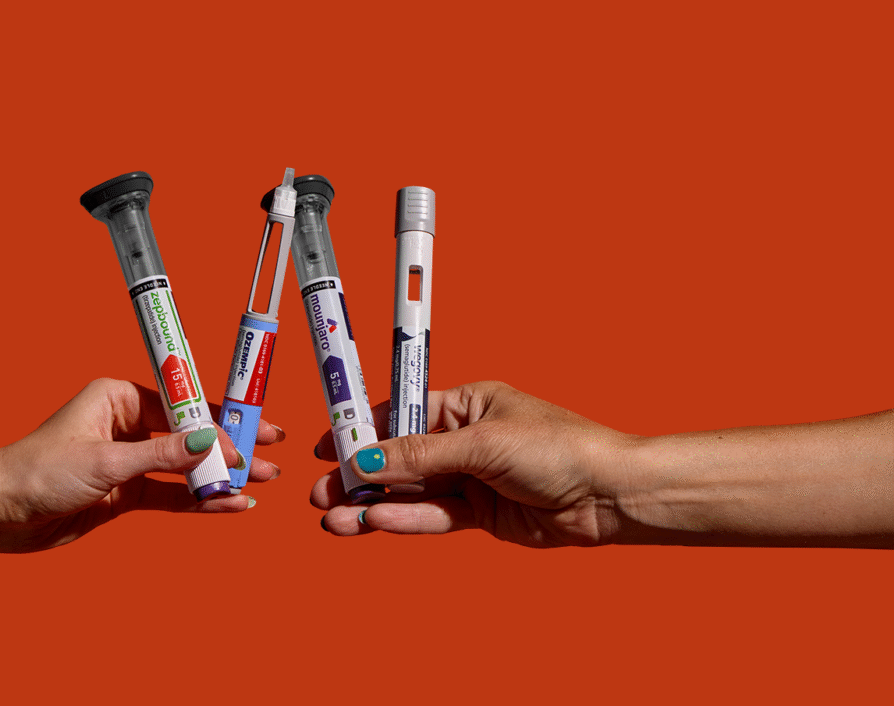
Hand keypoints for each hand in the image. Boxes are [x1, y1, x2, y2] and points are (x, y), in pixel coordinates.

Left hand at [0, 378, 282, 553]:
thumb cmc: (39, 471)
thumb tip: (210, 441)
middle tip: (271, 454)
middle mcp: (127, 424)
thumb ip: (163, 455)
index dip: (221, 418)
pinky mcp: (126, 493)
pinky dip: (198, 501)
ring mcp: (129, 460)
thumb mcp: (107, 461)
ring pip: (186, 466)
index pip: (183, 404)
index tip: (253, 430)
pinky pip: (171, 495)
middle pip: (191, 433)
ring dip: (220, 476)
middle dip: (230, 445)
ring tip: (260, 483)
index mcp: (119, 398)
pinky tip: (229, 505)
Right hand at [311, 381, 631, 546]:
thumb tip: (365, 458)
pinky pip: (433, 516)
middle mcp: (463, 440)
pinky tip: (374, 525)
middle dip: (357, 475)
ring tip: (335, 521)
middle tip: (320, 493)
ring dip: (372, 505)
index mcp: (464, 404)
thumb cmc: (559, 449)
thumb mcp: (482, 444)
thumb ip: (420, 456)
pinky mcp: (480, 514)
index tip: (325, 444)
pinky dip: (404, 521)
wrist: (610, 495)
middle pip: (398, 457)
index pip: (399, 414)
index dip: (361, 429)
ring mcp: (470, 478)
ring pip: (410, 492)